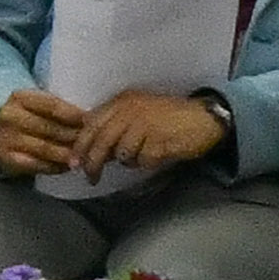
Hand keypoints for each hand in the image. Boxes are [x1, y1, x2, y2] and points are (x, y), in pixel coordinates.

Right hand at [0, 85, 95, 180]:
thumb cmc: (26, 117)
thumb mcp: (36, 105)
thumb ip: (56, 109)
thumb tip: (90, 119)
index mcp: (20, 97)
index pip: (52, 105)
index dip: (74, 114)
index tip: (92, 121)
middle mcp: (10, 116)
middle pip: (50, 128)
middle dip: (74, 136)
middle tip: (94, 143)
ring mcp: (6, 138)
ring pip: (45, 148)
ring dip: (67, 154)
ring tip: (84, 158)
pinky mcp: (6, 158)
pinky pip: (36, 164)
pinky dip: (54, 167)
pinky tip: (67, 167)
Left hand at [69, 87, 229, 185]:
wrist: (203, 118)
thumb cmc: (168, 118)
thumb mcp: (138, 113)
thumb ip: (115, 126)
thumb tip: (91, 150)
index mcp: (123, 101)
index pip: (91, 124)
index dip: (80, 145)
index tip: (75, 163)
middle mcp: (131, 110)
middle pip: (101, 141)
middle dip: (93, 163)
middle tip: (91, 178)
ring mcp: (145, 124)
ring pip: (122, 154)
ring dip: (129, 161)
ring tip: (144, 154)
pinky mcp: (159, 140)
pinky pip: (142, 161)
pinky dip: (147, 163)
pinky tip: (158, 154)